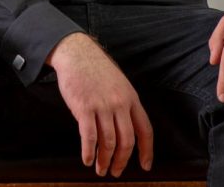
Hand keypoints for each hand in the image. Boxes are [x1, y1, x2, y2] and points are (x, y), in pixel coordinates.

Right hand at [47, 32, 153, 177]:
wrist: (76, 53)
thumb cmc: (96, 68)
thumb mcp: (119, 83)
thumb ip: (124, 104)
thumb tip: (126, 129)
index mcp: (131, 98)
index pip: (145, 130)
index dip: (146, 151)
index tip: (145, 166)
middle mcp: (119, 104)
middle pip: (126, 140)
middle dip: (122, 161)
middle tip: (116, 172)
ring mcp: (102, 106)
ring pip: (108, 142)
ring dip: (104, 160)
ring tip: (100, 169)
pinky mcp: (84, 108)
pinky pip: (89, 136)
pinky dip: (89, 152)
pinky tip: (87, 159)